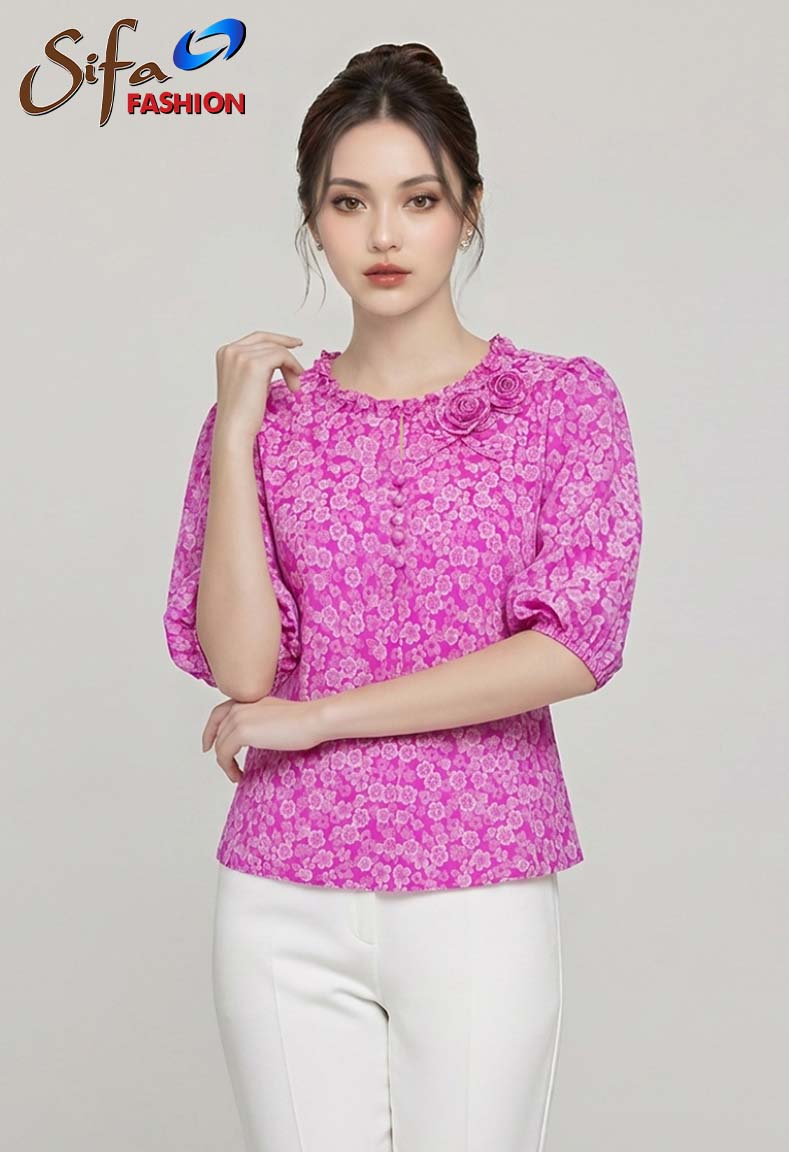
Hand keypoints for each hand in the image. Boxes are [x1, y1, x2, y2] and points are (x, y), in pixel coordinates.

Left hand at [201, 696, 325, 782]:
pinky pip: (224, 755)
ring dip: (226, 764)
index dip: (210, 730)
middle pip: (217, 731)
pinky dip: (228, 768)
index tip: (208, 745)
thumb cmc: (303, 721)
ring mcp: (239, 718)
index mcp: (248, 700)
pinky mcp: (241, 732)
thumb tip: (255, 736)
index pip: (219, 713)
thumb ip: (260, 721)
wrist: (311, 720)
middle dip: (218, 750)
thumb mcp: (276, 716)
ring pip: (220, 746)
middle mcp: (239, 706)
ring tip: (236, 775)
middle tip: (224, 765)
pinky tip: (239, 775)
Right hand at [214, 330, 304, 442]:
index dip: (277, 340)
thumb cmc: (241, 414)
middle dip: (286, 355)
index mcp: (225, 353)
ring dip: (291, 366)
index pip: (256, 338)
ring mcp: (241, 355)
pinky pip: (282, 355)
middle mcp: (230, 350)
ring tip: (295, 387)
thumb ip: (256, 366)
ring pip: (277, 349)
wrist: (234, 430)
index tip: (294, 344)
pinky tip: (295, 383)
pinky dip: (292, 366)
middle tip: (300, 368)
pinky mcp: (255, 364)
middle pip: (267, 341)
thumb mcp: (246, 382)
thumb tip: (279, 359)